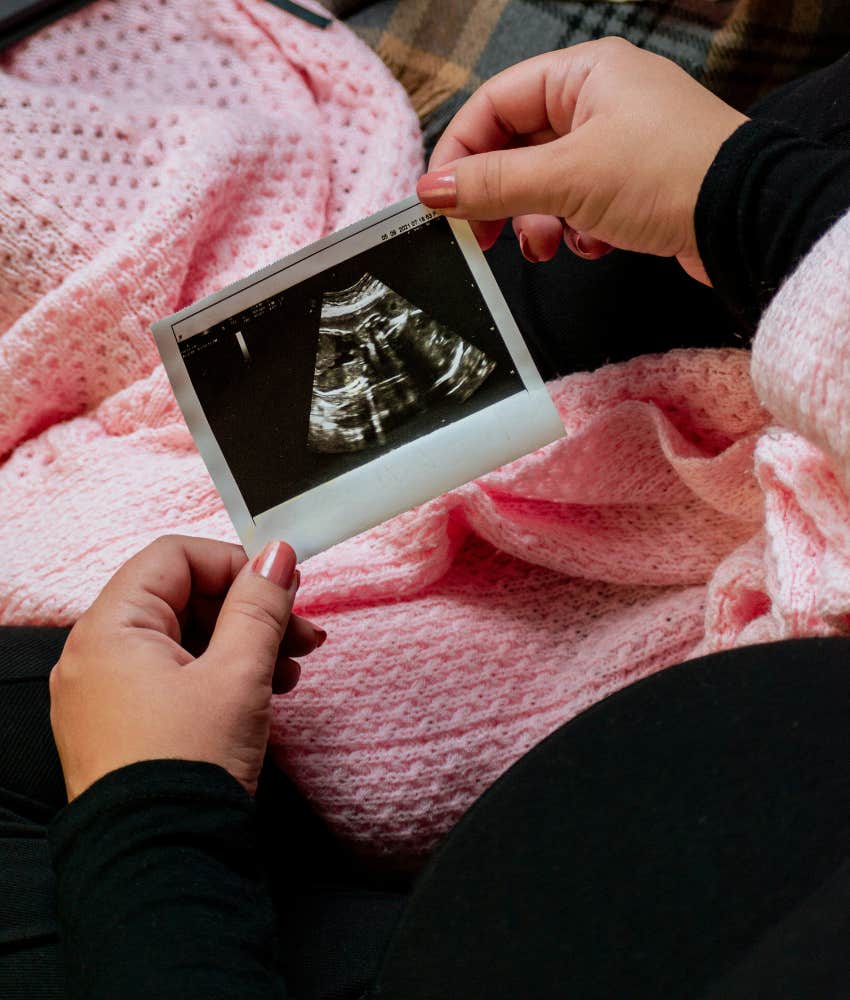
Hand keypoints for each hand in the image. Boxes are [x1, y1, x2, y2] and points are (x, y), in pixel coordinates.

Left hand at [50, 536, 324, 799]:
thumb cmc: (187, 771)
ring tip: (289, 670)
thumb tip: (277, 557)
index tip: (281, 586)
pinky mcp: (125, 721)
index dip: (235, 564)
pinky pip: (174, 674)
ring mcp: (107, 691)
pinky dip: (220, 673)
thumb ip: (260, 605)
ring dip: (242, 643)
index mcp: (110, 630)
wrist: (165, 863)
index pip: (175, 557)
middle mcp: (97, 654)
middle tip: (299, 631)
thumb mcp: (238, 674)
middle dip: (249, 611)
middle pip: (182, 597)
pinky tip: (263, 691)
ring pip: (184, 637)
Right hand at [416, 37, 747, 282]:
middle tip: (482, 237)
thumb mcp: (567, 178)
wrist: (747, 219)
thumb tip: (434, 189)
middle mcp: (599, 101)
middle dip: (501, 197)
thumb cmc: (671, 174)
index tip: (440, 200)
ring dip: (539, 222)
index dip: (461, 152)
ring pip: (547, 184)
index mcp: (582, 74)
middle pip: (518, 148)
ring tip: (549, 245)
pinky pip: (580, 206)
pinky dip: (577, 230)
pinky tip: (595, 243)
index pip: (495, 104)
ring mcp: (619, 144)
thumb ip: (494, 184)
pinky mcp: (634, 185)